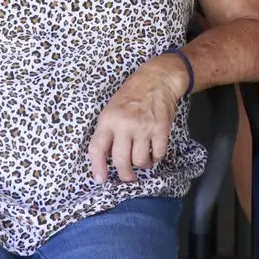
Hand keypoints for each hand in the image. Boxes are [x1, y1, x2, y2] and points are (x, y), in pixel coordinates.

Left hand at [88, 55, 187, 182]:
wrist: (157, 79)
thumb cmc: (132, 95)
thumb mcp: (112, 109)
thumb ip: (108, 131)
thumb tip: (106, 158)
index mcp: (108, 119)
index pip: (97, 149)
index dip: (97, 167)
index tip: (100, 179)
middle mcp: (124, 124)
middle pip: (120, 161)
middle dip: (125, 174)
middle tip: (128, 177)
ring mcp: (143, 127)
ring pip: (140, 161)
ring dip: (142, 165)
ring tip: (143, 160)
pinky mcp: (161, 128)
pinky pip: (158, 154)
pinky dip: (156, 158)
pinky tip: (154, 153)